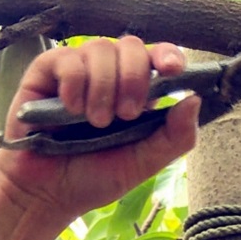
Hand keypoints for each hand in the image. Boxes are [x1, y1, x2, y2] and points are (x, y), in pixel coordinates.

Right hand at [0, 36, 200, 220]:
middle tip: (125, 114)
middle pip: (131, 45)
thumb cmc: (93, 178)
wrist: (45, 194)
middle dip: (134, 78)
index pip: (157, 56)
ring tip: (95, 122)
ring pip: (100, 48)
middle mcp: (108, 75)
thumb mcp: (143, 163)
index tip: (172, 69)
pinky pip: (67, 58)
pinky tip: (70, 109)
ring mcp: (77, 70)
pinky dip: (74, 83)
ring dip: (103, 86)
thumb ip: (175, 137)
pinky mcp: (46, 73)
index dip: (167, 55)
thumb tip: (195, 99)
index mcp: (136, 91)